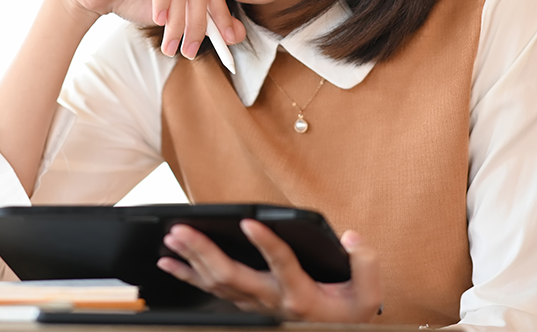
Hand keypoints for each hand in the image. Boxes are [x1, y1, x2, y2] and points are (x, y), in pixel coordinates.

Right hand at [62, 0, 244, 57]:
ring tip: (170, 45)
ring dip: (176, 23)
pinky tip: (157, 20)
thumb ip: (204, 21)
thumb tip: (237, 36)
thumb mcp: (174, 15)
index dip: (223, 15)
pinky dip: (161, 2)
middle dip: (197, 25)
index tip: (227, 42)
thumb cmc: (135, 0)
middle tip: (189, 51)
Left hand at [157, 220, 382, 321]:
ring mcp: (254, 305)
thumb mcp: (368, 295)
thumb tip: (351, 236)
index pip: (282, 266)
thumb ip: (365, 264)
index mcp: (301, 296)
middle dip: (204, 251)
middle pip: (232, 276)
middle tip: (182, 230)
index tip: (250, 222)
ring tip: (173, 236)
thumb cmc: (348, 314)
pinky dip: (187, 275)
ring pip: (216, 282)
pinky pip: (210, 290)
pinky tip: (168, 262)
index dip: (266, 244)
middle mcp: (271, 302)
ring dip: (191, 259)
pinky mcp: (244, 304)